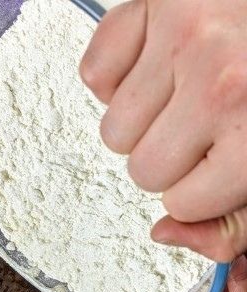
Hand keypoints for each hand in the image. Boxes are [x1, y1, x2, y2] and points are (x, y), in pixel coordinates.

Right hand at [80, 0, 246, 261]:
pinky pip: (94, 73)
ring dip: (141, 121)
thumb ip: (234, 222)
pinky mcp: (152, 4)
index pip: (182, 204)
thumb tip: (168, 233)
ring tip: (179, 93)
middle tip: (198, 127)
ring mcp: (182, 38)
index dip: (199, 189)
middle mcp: (218, 85)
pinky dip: (115, 78)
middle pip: (143, 171)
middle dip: (167, 158)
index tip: (217, 162)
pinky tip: (153, 69)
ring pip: (113, 131)